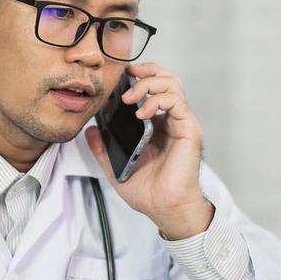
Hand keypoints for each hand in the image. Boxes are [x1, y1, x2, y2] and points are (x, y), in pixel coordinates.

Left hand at [84, 62, 214, 239]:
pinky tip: (142, 113)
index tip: (120, 76)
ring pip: (172, 85)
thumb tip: (91, 130)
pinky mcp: (189, 129)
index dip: (140, 76)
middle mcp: (170, 120)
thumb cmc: (148, 191)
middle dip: (147, 71)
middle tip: (127, 76)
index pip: (153, 88)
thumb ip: (103, 148)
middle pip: (166, 79)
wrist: (165, 208)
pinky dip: (158, 101)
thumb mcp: (116, 166)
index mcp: (156, 125)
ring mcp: (181, 123)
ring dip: (149, 84)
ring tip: (130, 98)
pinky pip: (177, 102)